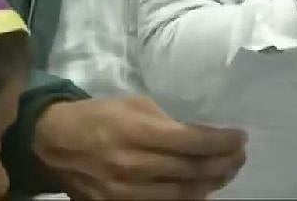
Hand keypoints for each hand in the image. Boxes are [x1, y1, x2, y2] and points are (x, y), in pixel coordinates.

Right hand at [33, 97, 246, 199]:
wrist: (55, 143)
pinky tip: (203, 189)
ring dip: (213, 183)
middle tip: (240, 155)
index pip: (193, 142)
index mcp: (138, 132)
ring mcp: (126, 192)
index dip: (222, 142)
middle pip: (193, 171)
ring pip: (184, 194)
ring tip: (227, 171)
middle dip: (224, 163)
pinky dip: (189, 198)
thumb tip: (204, 138)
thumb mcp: (136, 105)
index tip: (240, 137)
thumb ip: (170, 123)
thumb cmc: (101, 116)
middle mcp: (134, 165)